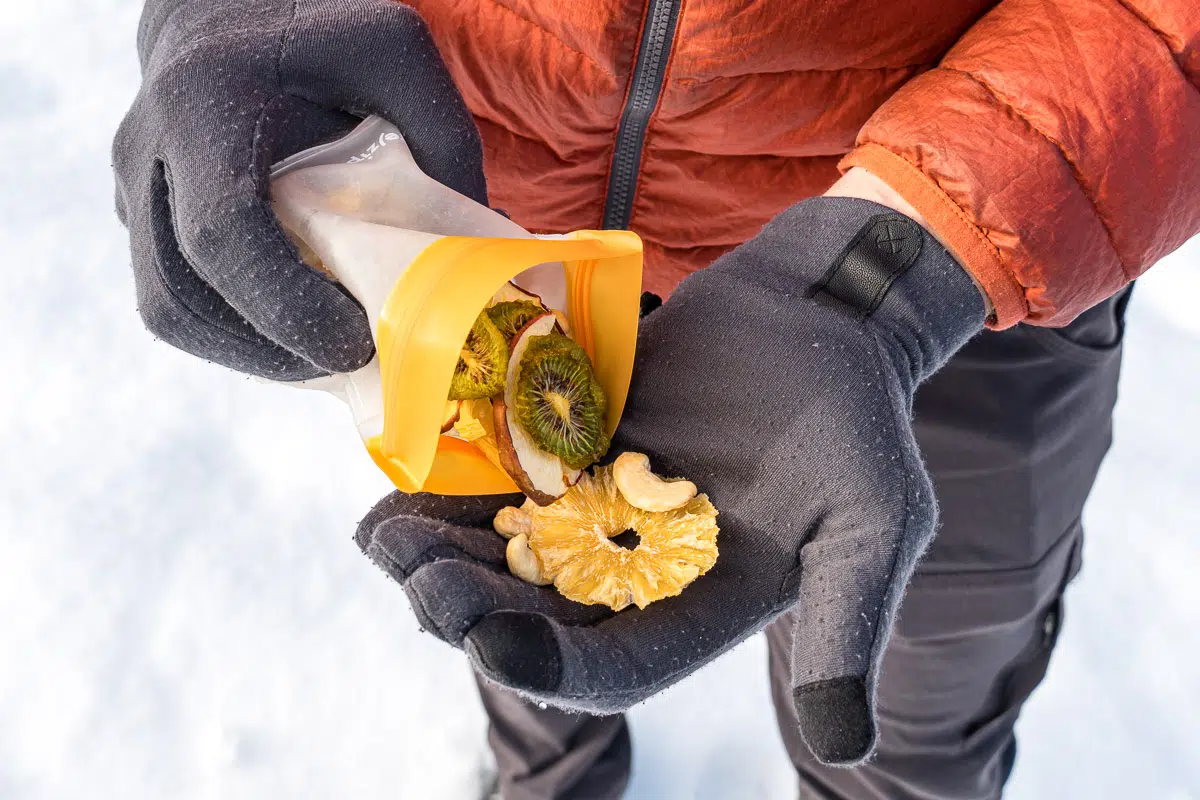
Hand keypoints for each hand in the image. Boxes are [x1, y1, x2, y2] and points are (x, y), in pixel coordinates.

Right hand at [113, 0, 484, 379]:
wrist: (230, 11)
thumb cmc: (319, 31)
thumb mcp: (395, 51)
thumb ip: (441, 133)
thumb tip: (467, 245)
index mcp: (202, 105)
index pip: (222, 235)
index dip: (284, 307)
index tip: (354, 339)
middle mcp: (147, 152)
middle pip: (182, 292)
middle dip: (271, 347)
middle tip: (352, 360)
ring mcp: (134, 189)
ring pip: (169, 310)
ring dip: (250, 352)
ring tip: (329, 358)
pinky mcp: (141, 217)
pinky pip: (174, 301)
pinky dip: (234, 335)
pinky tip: (298, 335)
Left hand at [356, 197, 986, 764]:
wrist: (821, 317)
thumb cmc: (858, 423)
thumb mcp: (873, 530)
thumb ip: (845, 626)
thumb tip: (846, 749)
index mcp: (700, 608)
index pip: (615, 667)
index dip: (552, 667)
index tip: (492, 645)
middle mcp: (639, 572)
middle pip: (538, 616)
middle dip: (471, 610)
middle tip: (422, 586)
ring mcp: (599, 510)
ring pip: (504, 554)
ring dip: (443, 557)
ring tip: (388, 544)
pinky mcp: (574, 448)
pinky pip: (504, 481)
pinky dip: (452, 492)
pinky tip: (401, 492)